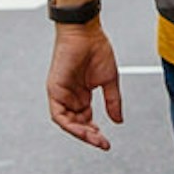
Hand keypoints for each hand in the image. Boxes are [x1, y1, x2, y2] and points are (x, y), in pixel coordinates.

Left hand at [46, 18, 124, 150]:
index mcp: (82, 93)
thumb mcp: (109, 80)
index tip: (105, 140)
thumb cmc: (95, 48)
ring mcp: (61, 93)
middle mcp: (70, 95)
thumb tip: (118, 120)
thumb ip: (113, 102)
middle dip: (89, 135)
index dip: (95, 132)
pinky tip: (82, 129)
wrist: (85, 31)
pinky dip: (70, 124)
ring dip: (81, 133)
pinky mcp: (54, 89)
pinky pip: (59, 114)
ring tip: (94, 138)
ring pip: (67, 122)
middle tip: (102, 142)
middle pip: (77, 123)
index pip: (86, 119)